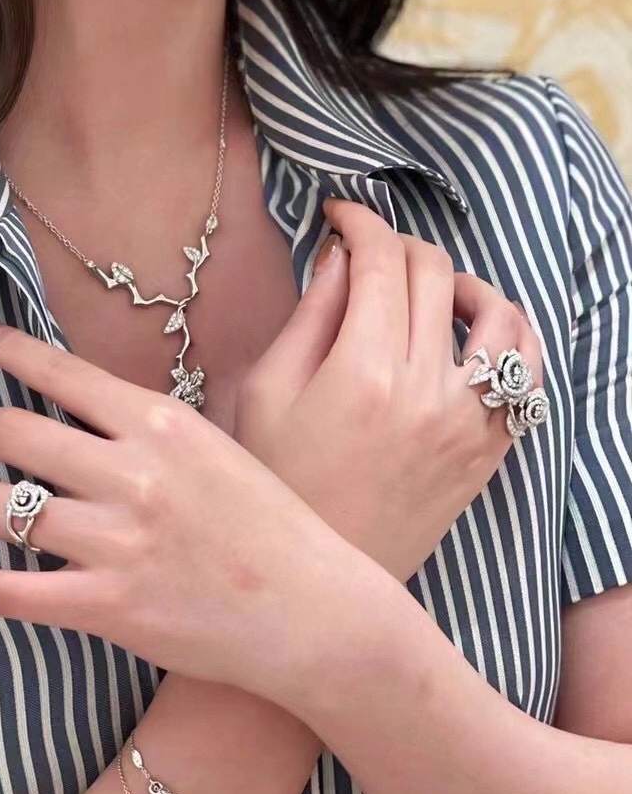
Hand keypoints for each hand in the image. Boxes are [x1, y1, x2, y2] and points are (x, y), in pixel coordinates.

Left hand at [0, 316, 368, 705]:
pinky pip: (4, 591)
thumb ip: (150, 424)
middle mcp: (130, 475)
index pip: (63, 373)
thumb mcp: (217, 444)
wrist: (313, 610)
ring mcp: (115, 543)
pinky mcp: (103, 607)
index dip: (9, 349)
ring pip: (0, 508)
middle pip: (15, 434)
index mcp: (160, 424)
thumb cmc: (271, 521)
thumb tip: (89, 401)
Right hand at [234, 197, 547, 583]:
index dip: (359, 222)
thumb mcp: (267, 388)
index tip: (338, 215)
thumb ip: (311, 313)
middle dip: (399, 244)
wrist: (315, 578)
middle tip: (368, 252)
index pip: (381, 260)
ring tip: (431, 292)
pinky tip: (467, 341)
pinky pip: (526, 377)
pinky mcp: (489, 451)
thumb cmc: (276, 481)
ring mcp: (468, 424)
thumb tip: (340, 255)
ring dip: (465, 285)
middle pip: (436, 274)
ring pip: (501, 316)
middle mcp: (428, 391)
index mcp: (364, 371)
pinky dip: (506, 341)